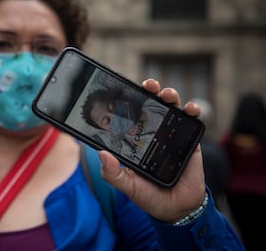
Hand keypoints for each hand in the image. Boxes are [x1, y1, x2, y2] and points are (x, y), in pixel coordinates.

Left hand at [98, 79, 205, 222]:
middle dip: (151, 91)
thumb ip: (112, 173)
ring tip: (167, 95)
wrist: (178, 209)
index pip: (131, 115)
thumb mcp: (127, 185)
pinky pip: (192, 122)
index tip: (125, 90)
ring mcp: (171, 135)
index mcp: (136, 140)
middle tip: (149, 86)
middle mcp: (153, 134)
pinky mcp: (189, 140)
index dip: (129, 101)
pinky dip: (193, 111)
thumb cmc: (148, 196)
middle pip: (152, 106)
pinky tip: (190, 109)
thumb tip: (101, 154)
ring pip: (171, 108)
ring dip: (170, 96)